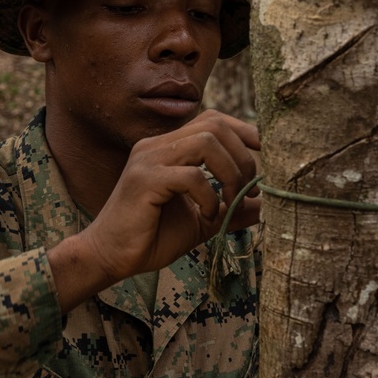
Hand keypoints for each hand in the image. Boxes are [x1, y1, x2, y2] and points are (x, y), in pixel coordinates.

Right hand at [48, 110, 260, 309]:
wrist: (110, 257)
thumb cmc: (151, 238)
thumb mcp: (202, 221)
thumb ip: (231, 209)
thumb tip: (267, 206)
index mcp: (168, 148)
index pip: (213, 120)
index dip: (244, 132)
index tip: (266, 157)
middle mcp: (157, 145)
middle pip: (215, 124)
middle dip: (242, 157)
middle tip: (248, 191)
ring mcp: (149, 160)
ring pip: (207, 142)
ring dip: (229, 173)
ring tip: (229, 202)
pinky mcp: (144, 180)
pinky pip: (191, 175)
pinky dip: (209, 196)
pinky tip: (206, 215)